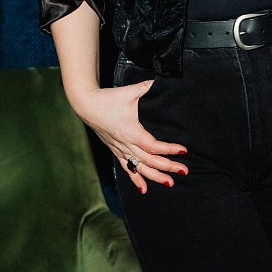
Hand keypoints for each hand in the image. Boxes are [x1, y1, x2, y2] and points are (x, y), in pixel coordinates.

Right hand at [72, 82, 187, 193]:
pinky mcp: (115, 150)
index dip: (169, 150)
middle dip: (167, 167)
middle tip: (184, 170)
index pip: (153, 146)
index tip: (183, 150)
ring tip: (170, 183)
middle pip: (149, 160)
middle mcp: (126, 144)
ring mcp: (120, 149)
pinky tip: (144, 189)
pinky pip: (127, 168)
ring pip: (139, 168)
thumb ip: (147, 87)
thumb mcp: (130, 92)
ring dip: (155, 176)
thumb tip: (161, 82)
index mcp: (131, 132)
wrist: (86, 105)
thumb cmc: (108, 98)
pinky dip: (136, 179)